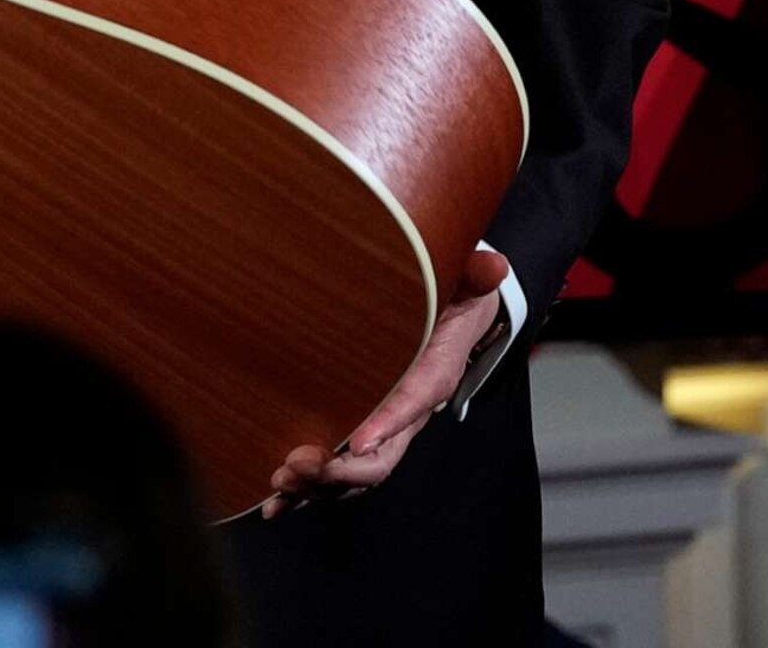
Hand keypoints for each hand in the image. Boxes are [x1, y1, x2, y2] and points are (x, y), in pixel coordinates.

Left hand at [264, 247, 510, 512]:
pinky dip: (308, 488)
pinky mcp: (361, 426)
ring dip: (318, 484)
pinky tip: (274, 502)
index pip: (414, 401)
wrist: (452, 310)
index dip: (389, 423)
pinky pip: (338, 466)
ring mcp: (385, 425)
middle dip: (340, 469)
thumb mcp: (467, 278)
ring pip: (355, 470)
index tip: (359, 442)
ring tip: (280, 483)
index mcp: (433, 371)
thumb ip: (475, 274)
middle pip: (382, 454)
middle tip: (296, 465)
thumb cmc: (452, 294)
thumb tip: (492, 266)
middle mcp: (409, 410)